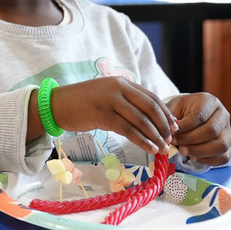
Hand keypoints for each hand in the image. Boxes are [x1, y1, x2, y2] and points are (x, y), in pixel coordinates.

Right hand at [48, 77, 176, 154]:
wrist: (56, 104)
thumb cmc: (81, 102)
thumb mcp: (106, 95)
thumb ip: (125, 101)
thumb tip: (148, 118)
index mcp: (121, 82)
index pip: (151, 97)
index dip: (165, 113)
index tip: (174, 126)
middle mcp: (118, 88)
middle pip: (150, 107)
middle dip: (164, 126)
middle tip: (171, 140)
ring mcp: (110, 100)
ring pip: (141, 120)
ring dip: (156, 137)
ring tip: (163, 148)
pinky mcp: (102, 115)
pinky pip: (128, 130)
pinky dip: (142, 141)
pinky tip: (150, 149)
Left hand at [167, 93, 230, 164]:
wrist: (191, 115)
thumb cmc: (182, 110)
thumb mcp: (174, 107)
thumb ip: (171, 118)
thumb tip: (170, 132)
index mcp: (209, 101)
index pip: (200, 115)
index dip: (184, 127)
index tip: (171, 133)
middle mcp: (223, 115)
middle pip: (211, 131)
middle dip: (190, 139)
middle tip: (175, 143)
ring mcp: (228, 131)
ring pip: (220, 145)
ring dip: (199, 151)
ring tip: (182, 151)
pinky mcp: (228, 145)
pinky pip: (223, 157)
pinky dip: (208, 160)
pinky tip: (193, 158)